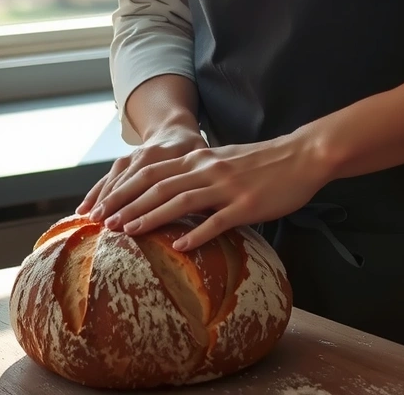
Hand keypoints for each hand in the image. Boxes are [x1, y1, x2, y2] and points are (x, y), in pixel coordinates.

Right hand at [76, 124, 208, 216]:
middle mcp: (147, 154)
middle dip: (117, 203)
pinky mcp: (123, 161)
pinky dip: (94, 192)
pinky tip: (82, 210)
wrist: (175, 127)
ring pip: (116, 178)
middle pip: (131, 180)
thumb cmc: (194, 150)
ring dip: (104, 199)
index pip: (153, 181)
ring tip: (94, 221)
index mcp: (168, 155)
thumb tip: (212, 202)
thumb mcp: (204, 158)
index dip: (141, 202)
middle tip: (108, 226)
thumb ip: (205, 176)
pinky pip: (107, 177)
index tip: (131, 222)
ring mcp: (132, 157)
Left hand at [83, 131, 330, 251]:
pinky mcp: (246, 204)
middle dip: (126, 203)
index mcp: (200, 158)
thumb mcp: (225, 160)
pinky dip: (195, 234)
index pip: (152, 172)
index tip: (102, 205)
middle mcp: (207, 168)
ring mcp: (226, 186)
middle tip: (101, 222)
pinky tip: (178, 248)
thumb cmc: (265, 162)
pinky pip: (216, 221)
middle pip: (158, 185)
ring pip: (180, 201)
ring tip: (126, 232)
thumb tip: (174, 190)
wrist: (302, 155)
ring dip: (150, 217)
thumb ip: (200, 172)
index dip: (124, 188)